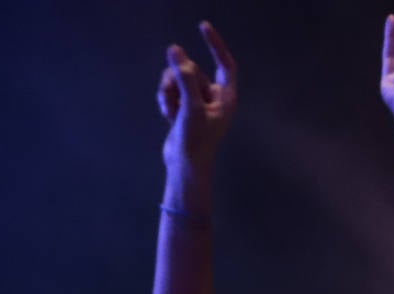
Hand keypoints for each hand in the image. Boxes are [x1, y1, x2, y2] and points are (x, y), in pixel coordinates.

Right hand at [157, 21, 237, 172]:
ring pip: (179, 80)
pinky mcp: (184, 110)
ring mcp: (199, 104)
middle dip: (179, 78)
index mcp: (226, 98)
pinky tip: (167, 115)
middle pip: (194, 71)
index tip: (203, 27)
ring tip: (171, 109)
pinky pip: (171, 92)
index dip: (216, 45)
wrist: (185, 166)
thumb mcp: (191, 106)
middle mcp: (215, 99)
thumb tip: (176, 50)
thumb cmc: (196, 141)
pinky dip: (166, 100)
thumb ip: (184, 77)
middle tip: (174, 92)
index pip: (225, 64)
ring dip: (170, 90)